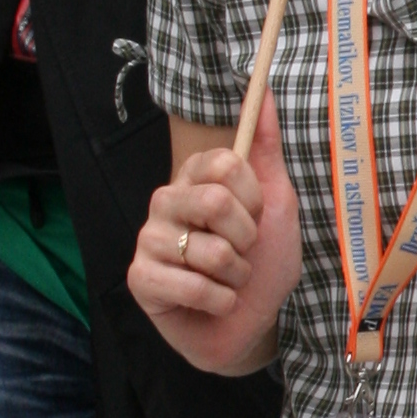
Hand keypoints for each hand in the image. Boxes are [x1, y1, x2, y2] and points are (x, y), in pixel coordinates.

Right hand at [130, 110, 301, 373]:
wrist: (251, 325)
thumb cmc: (262, 264)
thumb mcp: (276, 203)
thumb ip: (266, 147)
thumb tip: (263, 92)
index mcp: (195, 178)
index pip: (225, 163)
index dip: (252, 196)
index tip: (255, 215)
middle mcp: (166, 201)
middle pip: (215, 201)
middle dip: (246, 239)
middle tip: (242, 253)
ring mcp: (149, 239)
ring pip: (209, 250)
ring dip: (236, 276)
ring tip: (228, 281)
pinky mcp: (139, 278)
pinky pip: (192, 284)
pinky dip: (219, 300)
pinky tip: (212, 302)